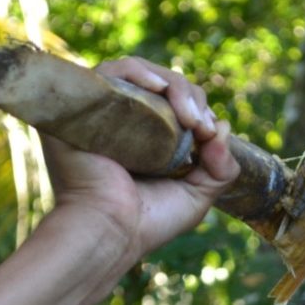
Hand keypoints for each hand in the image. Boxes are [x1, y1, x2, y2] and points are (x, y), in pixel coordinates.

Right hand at [41, 57, 239, 263]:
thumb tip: (223, 126)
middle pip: (161, 84)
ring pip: (139, 73)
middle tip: (201, 126)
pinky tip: (158, 89)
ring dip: (172, 85)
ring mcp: (100, 113)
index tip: (210, 133)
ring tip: (187, 115)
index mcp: (145, 142)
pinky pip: (109, 73)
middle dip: (191, 97)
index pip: (175, 104)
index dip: (199, 111)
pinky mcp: (81, 108)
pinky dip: (137, 72)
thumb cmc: (148, 223)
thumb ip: (221, 167)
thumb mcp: (197, 196)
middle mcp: (121, 123)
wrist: (110, 232)